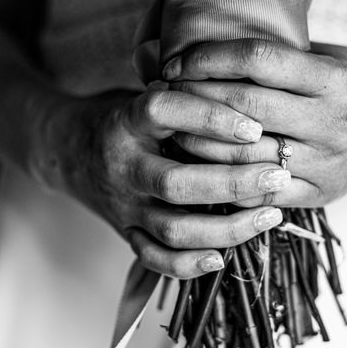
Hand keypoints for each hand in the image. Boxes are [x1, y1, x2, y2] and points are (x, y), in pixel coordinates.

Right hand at [30, 83, 289, 277]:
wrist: (67, 151)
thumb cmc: (123, 118)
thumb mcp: (142, 93)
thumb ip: (182, 91)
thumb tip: (247, 82)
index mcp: (125, 120)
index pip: (164, 110)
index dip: (211, 117)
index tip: (255, 126)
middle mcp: (122, 165)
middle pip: (177, 182)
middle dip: (235, 182)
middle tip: (279, 175)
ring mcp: (123, 205)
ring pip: (174, 229)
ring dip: (228, 227)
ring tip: (271, 213)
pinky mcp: (125, 232)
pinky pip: (155, 259)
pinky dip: (189, 265)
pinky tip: (223, 257)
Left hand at [162, 39, 346, 207]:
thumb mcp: (323, 55)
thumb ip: (273, 55)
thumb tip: (193, 40)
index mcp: (335, 80)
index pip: (258, 61)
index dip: (209, 57)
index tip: (178, 61)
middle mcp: (334, 124)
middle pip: (245, 109)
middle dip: (194, 99)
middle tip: (165, 92)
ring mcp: (328, 164)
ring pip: (245, 157)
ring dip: (198, 142)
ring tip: (173, 128)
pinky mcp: (320, 195)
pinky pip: (258, 194)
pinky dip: (224, 180)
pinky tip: (201, 164)